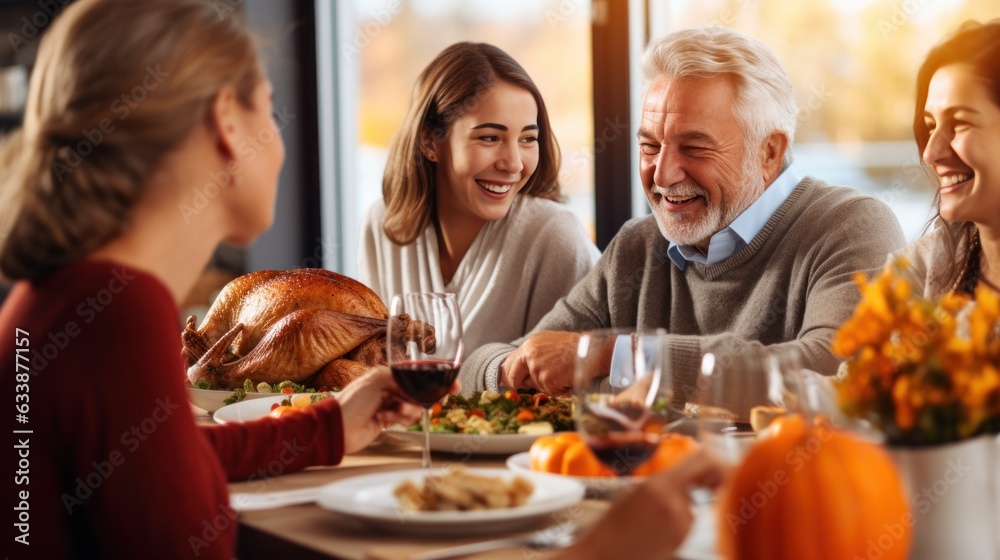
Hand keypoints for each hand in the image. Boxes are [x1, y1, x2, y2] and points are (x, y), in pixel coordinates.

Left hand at [333, 366, 450, 454]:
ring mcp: (389, 404)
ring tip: (395, 413)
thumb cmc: (350, 402)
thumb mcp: (376, 380)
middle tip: (423, 404)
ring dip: (408, 411)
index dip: (435, 379)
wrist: (338, 428)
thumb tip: (416, 384)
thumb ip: (399, 377)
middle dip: (423, 398)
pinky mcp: (388, 420)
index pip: (416, 374)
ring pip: (415, 406)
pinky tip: (387, 419)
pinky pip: (406, 418)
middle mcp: (389, 387)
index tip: (451, 386)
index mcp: (386, 374)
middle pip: (419, 391)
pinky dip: (401, 419)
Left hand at [501, 331, 604, 394]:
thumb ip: (536, 355)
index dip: (513, 374)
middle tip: (524, 389)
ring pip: (537, 385)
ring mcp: (537, 366)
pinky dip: (560, 389)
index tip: (514, 383)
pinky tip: (568, 378)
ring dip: (550, 385)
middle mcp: (530, 353)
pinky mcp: (546, 377)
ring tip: (564, 374)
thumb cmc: (575, 347)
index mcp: (530, 344)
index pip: (513, 362)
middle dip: (519, 384)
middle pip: (514, 376)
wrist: (591, 350)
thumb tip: (526, 373)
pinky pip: (549, 390)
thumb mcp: (551, 345)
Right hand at [565, 449, 729, 559]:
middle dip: (705, 479)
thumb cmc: (610, 524)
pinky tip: (656, 525)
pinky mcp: (681, 540)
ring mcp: (681, 525)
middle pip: (704, 481)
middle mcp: (675, 505)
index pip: (704, 461)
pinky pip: (688, 521)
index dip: (716, 458)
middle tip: (699, 480)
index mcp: (659, 486)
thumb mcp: (634, 490)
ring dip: (684, 503)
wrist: (604, 554)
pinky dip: (678, 520)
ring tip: (655, 511)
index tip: (717, 459)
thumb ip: (664, 478)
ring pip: (694, 502)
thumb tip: (693, 466)